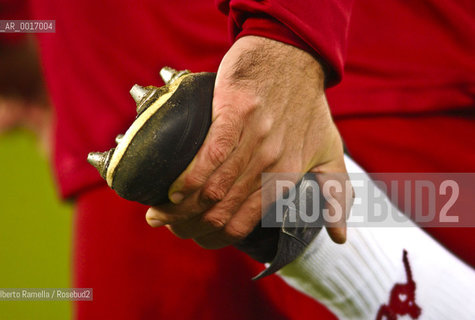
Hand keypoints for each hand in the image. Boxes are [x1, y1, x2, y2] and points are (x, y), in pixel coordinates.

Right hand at [146, 36, 350, 248]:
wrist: (293, 57)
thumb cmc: (308, 106)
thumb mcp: (330, 152)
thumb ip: (336, 193)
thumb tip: (340, 238)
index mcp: (287, 177)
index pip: (243, 224)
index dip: (213, 238)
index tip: (194, 237)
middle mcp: (270, 163)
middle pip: (221, 212)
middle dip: (188, 227)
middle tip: (169, 227)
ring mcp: (253, 139)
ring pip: (210, 189)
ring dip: (179, 208)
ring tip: (158, 213)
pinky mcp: (235, 114)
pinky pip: (208, 156)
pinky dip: (186, 178)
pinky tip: (170, 190)